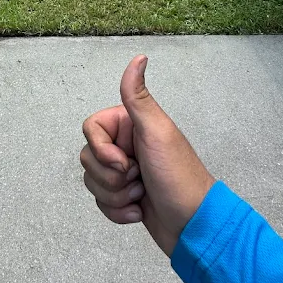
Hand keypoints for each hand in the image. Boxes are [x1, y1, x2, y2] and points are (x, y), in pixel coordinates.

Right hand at [80, 55, 214, 256]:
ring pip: (92, 181)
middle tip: (138, 177)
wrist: (194, 225)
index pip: (90, 129)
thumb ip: (138, 97)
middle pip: (88, 157)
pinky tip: (140, 211)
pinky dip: (118, 212)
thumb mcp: (156, 133)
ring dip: (115, 196)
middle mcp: (126, 145)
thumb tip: (139, 57)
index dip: (101, 149)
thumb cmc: (178, 177)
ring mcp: (124, 172)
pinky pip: (101, 202)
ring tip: (142, 195)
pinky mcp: (124, 196)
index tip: (123, 160)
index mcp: (130, 124)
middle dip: (110, 177)